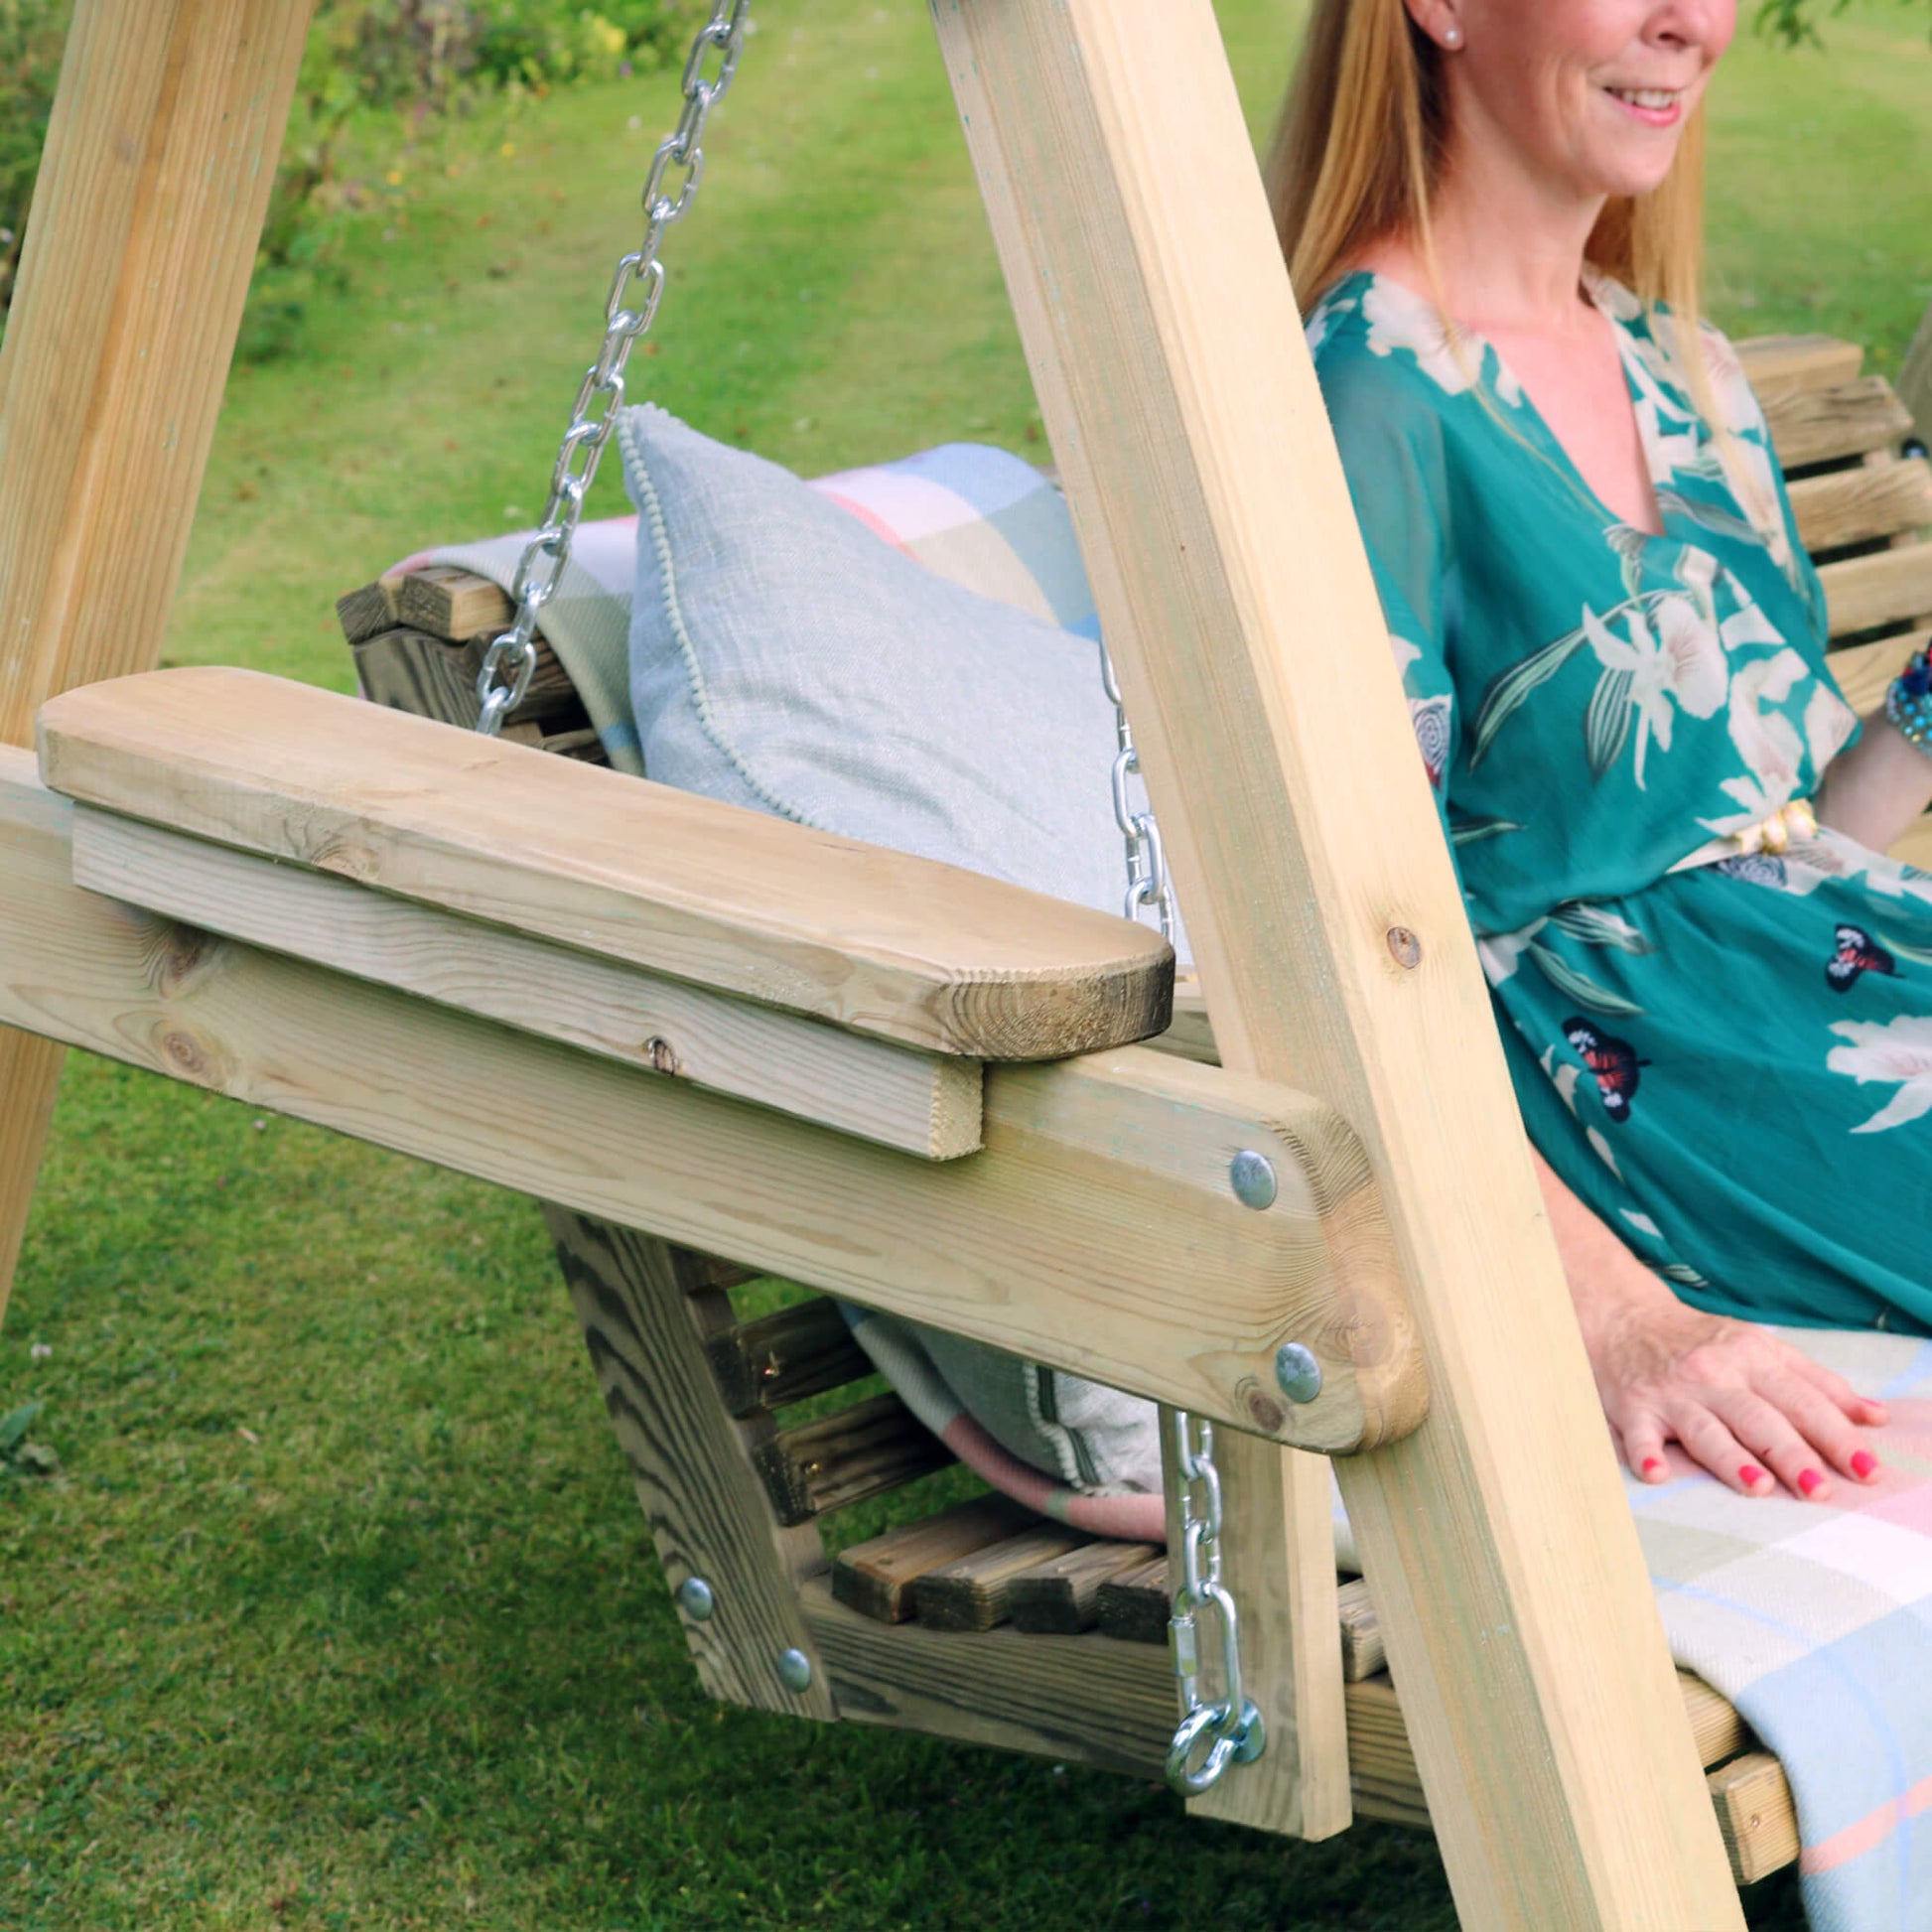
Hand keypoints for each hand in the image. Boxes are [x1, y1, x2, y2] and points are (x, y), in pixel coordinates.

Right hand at [1580, 1281, 1887, 1499]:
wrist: (1624, 1318)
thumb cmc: (1703, 1342)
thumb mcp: (1762, 1349)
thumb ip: (1818, 1383)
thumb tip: (1875, 1417)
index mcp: (1752, 1358)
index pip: (1803, 1400)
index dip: (1836, 1435)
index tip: (1866, 1469)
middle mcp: (1714, 1374)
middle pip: (1759, 1418)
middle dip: (1790, 1453)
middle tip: (1820, 1490)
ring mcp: (1672, 1392)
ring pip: (1706, 1428)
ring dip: (1730, 1457)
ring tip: (1758, 1485)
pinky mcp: (1632, 1406)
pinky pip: (1638, 1433)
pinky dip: (1645, 1452)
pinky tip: (1656, 1473)